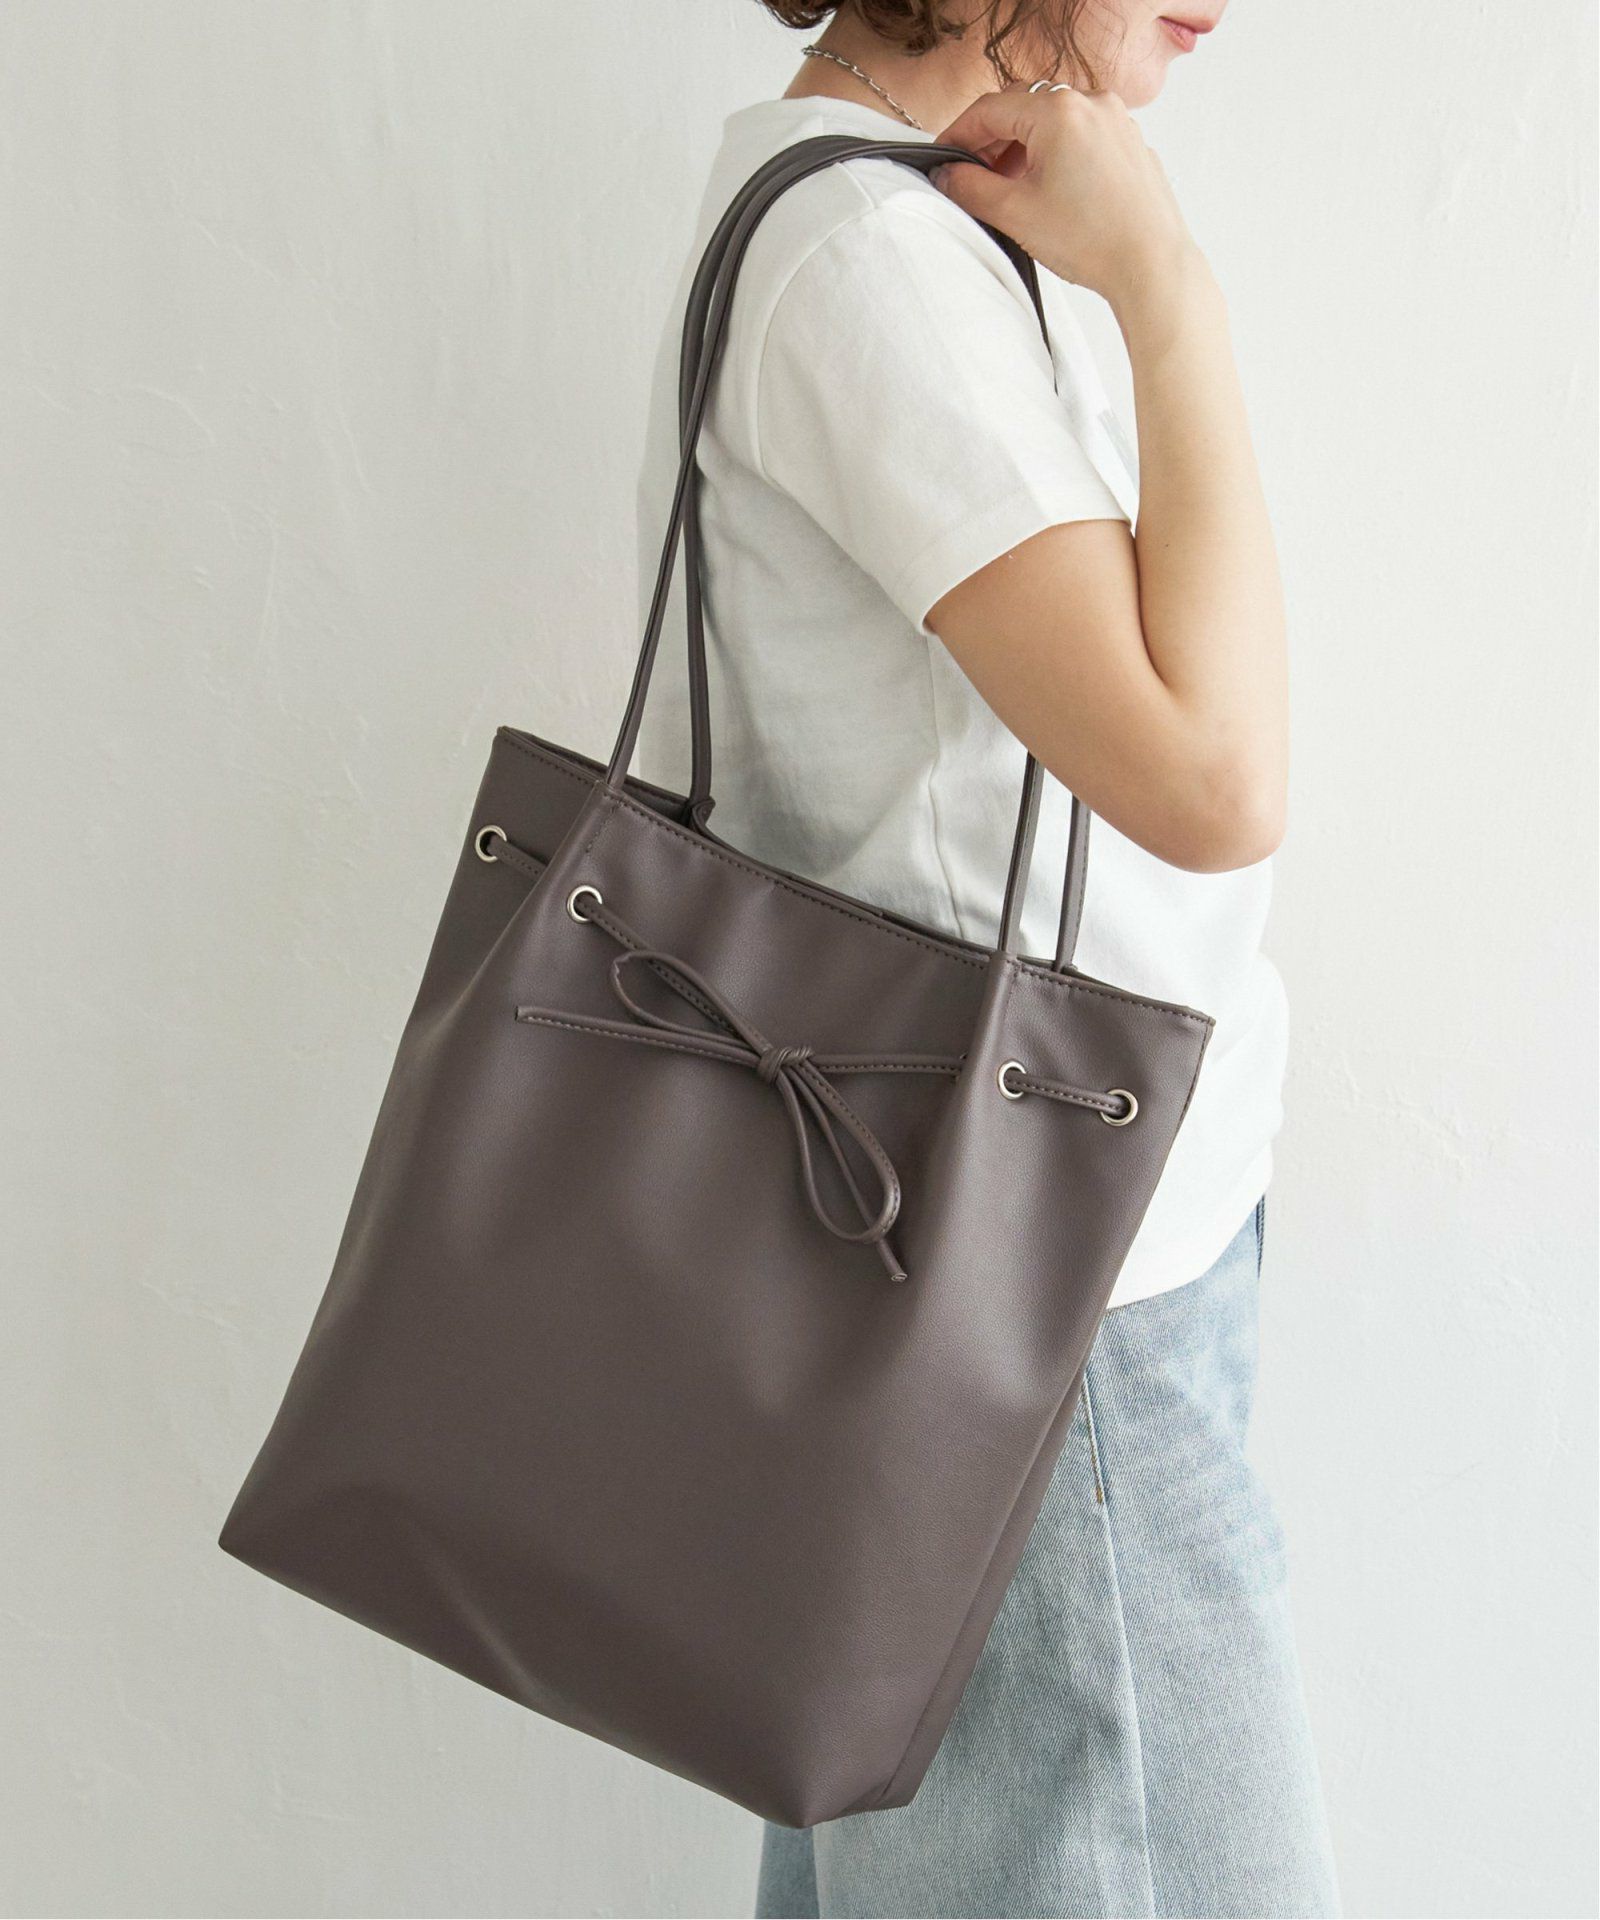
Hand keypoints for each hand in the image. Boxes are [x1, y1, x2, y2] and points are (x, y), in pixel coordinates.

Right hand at [934, 85, 1207, 320]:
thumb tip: (949, 175)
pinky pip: (1082, 138)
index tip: (944, 157)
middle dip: (992, 142)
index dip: (958, 134)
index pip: (990, 109)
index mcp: (1059, 111)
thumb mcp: (1015, 213)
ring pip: (1054, 124)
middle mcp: (1092, 104)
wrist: (1152, 266)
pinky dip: (1057, 156)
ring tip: (1010, 191)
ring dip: (1024, 149)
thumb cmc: (1094, 240)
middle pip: (1023, 110)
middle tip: (972, 177)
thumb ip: (970, 188)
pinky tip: (1049, 192)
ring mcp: (1116, 122)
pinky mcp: (1130, 145)